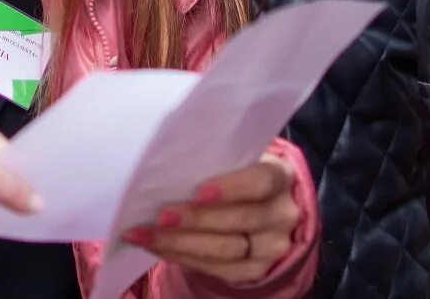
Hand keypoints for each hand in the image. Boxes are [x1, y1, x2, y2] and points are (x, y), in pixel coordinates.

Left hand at [123, 154, 300, 284]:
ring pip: (226, 250)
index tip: (199, 193)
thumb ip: (214, 161)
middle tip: (161, 217)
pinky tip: (159, 247)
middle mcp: (282, 214)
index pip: (261, 182)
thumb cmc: (237, 173)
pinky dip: (183, 257)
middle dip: (196, 220)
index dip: (232, 188)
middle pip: (240, 220)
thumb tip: (167, 165)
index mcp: (279, 176)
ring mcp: (271, 247)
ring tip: (148, 235)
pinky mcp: (254, 270)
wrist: (259, 206)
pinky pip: (217, 268)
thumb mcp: (236, 160)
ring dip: (181, 243)